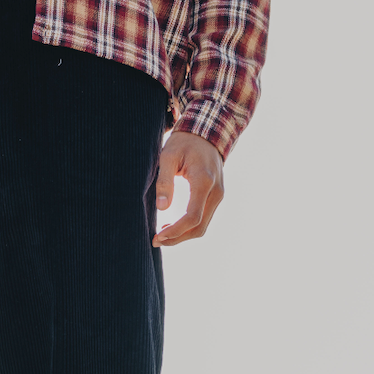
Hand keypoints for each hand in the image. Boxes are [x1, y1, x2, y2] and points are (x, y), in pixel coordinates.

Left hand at [153, 130, 224, 246]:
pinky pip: (204, 218)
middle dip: (177, 238)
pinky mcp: (216, 197)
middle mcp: (216, 192)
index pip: (192, 217)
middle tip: (155, 240)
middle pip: (199, 227)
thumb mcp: (168, 155)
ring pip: (203, 226)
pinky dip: (189, 227)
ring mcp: (218, 195)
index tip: (157, 236)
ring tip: (162, 235)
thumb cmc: (184, 143)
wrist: (206, 133)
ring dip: (183, 235)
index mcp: (204, 182)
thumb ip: (164, 181)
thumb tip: (162, 208)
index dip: (175, 231)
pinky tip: (172, 225)